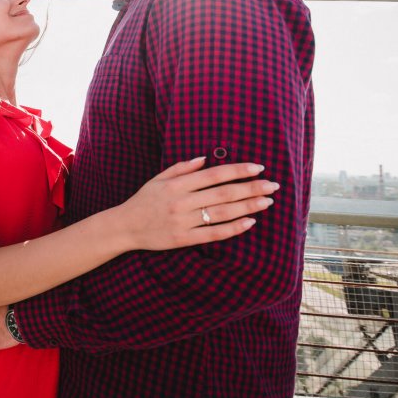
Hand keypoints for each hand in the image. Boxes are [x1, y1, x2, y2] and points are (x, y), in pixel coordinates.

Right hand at [119, 157, 276, 251]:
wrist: (124, 226)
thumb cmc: (143, 200)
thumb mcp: (158, 178)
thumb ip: (181, 168)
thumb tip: (205, 158)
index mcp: (177, 184)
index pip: (214, 174)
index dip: (238, 170)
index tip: (258, 167)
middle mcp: (182, 201)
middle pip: (224, 193)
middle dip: (251, 188)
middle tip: (272, 185)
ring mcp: (183, 221)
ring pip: (222, 213)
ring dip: (247, 206)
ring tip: (267, 202)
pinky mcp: (183, 239)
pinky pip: (213, 233)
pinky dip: (233, 228)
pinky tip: (249, 223)